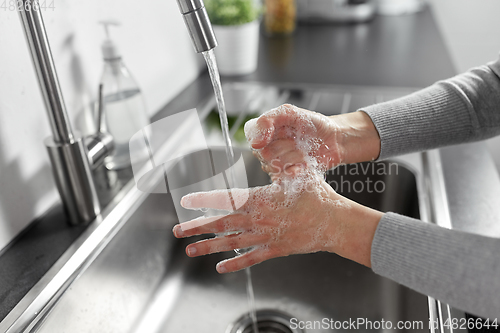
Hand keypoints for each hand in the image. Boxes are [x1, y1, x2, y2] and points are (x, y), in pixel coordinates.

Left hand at [172, 172, 382, 272]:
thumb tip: (269, 148)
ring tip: (189, 250)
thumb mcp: (297, 171)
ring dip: (208, 247)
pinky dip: (234, 264)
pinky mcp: (274, 250)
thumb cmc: (317, 195)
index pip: (224, 199)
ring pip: (230, 243)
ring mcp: (264, 237)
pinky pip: (250, 259)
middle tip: (177, 230)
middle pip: (221, 224)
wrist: (335, 222)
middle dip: (197, 227)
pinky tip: (220, 268)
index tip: (186, 202)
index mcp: (260, 198)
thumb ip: (279, 162)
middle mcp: (258, 220)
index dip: (203, 200)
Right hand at [244, 104, 380, 178]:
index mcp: (265, 133)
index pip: (253, 140)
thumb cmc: (314, 124)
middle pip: (264, 155)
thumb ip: (269, 120)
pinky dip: (296, 171)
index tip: (281, 133)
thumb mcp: (291, 113)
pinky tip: (305, 165)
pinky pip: (283, 179)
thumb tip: (255, 142)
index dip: (265, 139)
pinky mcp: (288, 176)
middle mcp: (269, 149)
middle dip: (284, 147)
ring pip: (274, 167)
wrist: (336, 139)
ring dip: (293, 158)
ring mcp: (278, 164)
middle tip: (297, 141)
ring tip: (304, 152)